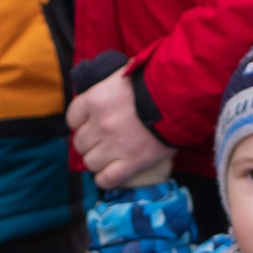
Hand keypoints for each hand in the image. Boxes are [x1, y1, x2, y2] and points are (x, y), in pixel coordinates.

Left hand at [67, 63, 172, 187]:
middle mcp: (100, 125)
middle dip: (89, 142)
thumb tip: (110, 84)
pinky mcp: (132, 163)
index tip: (89, 123)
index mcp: (95, 100)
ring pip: (91, 162)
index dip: (80, 122)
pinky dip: (105, 179)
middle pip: (80, 143)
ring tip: (108, 157)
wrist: (180, 98)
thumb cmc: (155, 81)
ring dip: (97, 160)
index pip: (72, 118)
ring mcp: (115, 146)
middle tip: (101, 140)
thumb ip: (111, 82)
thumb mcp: (126, 73)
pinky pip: (107, 179)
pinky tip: (110, 174)